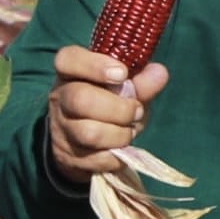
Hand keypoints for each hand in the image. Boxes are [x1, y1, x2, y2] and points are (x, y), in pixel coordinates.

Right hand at [46, 45, 169, 186]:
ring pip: (89, 133)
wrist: (86, 142)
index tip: (122, 74)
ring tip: (129, 131)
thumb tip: (159, 73)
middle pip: (80, 99)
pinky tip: (121, 149)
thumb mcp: (126, 89)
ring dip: (120, 135)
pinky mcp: (67, 156)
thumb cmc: (109, 104)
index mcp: (71, 73)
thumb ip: (141, 81)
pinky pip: (96, 159)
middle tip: (136, 111)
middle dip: (119, 109)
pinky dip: (117, 156)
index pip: (68, 60)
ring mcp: (61, 128)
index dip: (94, 65)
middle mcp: (60, 98)